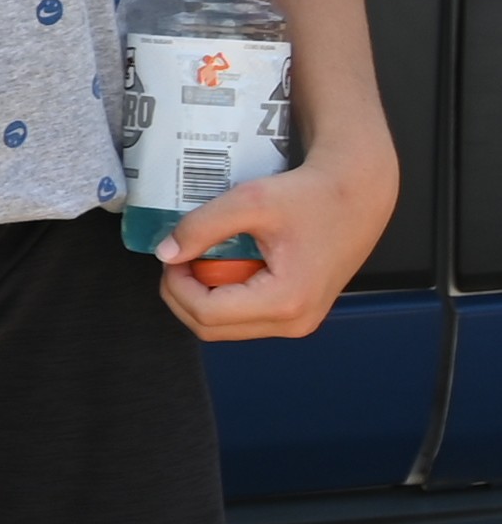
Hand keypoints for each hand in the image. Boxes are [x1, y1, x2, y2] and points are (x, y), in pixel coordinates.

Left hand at [157, 150, 388, 341]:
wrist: (357, 195)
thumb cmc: (312, 195)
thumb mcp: (250, 201)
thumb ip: (202, 226)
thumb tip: (166, 252)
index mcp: (287, 300)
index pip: (206, 313)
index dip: (176, 285)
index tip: (172, 254)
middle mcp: (295, 322)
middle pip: (211, 328)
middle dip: (183, 295)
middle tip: (180, 258)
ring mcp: (298, 323)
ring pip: (225, 328)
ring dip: (201, 298)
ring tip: (202, 260)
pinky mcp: (298, 314)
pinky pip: (244, 319)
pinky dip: (223, 297)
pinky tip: (223, 267)